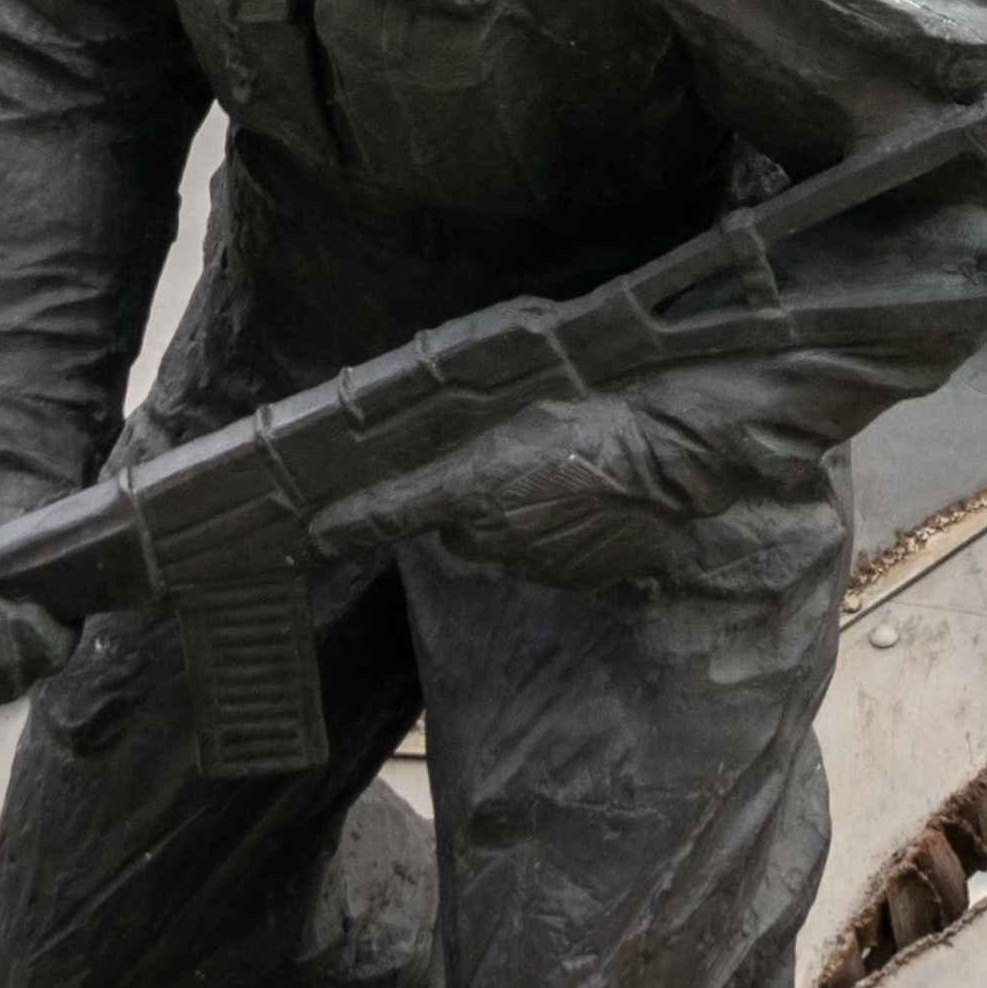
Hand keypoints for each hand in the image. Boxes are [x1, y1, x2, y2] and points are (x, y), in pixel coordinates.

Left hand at [311, 399, 699, 593]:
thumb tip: (447, 442)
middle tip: (509, 467)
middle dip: (469, 504)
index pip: (390, 513)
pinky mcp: (567, 579)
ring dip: (514, 521)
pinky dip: (553, 539)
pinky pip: (542, 560)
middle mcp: (489, 533)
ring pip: (500, 544)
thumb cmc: (595, 416)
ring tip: (559, 481)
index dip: (349, 524)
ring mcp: (529, 563)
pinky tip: (584, 507)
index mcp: (472, 485)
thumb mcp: (523, 408)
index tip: (319, 532)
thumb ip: (475, 438)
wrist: (667, 459)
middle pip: (454, 527)